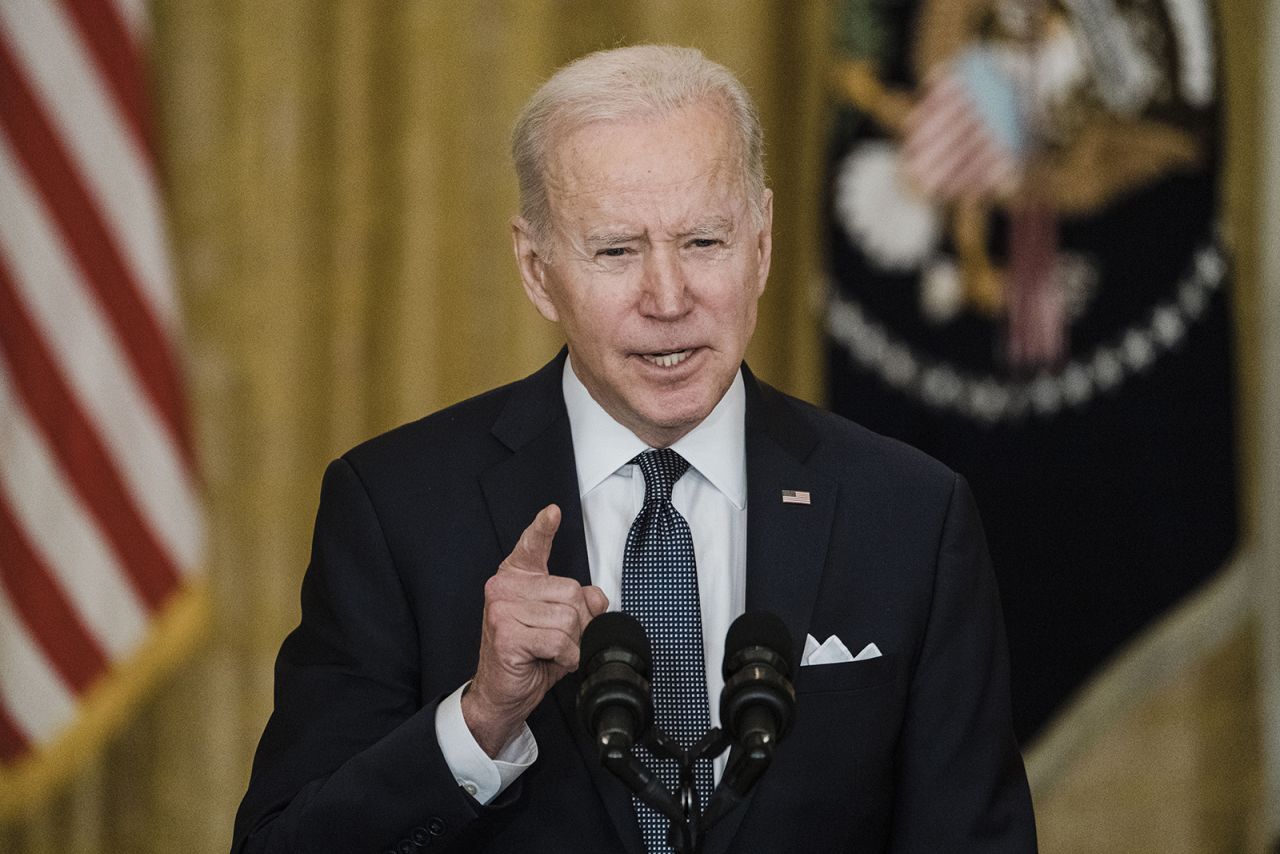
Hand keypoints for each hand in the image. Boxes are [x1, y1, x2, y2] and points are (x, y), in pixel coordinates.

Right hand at [463, 504, 608, 755]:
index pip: (531, 546)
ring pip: (567, 618)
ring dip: (572, 644)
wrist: (501, 694)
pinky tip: (550, 662)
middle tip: (564, 642)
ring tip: (553, 653)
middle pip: (571, 591)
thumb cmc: (529, 658)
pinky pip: (558, 640)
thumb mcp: (560, 625)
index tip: (553, 512)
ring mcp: (501, 608)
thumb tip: (597, 597)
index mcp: (516, 578)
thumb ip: (578, 603)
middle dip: (580, 623)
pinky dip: (565, 657)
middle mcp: (504, 587)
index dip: (543, 529)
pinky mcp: (505, 633)